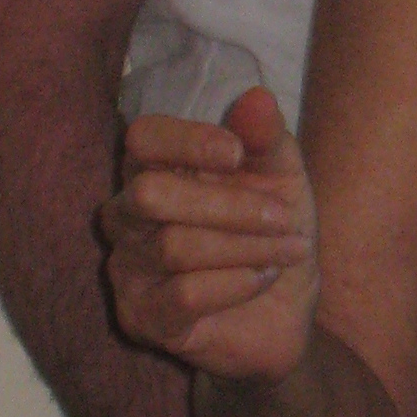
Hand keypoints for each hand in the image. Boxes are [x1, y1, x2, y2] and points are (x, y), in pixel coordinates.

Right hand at [102, 86, 317, 383]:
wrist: (284, 311)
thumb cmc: (271, 231)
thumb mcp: (283, 177)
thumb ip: (266, 138)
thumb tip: (257, 98)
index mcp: (155, 168)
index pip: (142, 138)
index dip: (185, 140)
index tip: (236, 154)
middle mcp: (127, 215)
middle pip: (150, 193)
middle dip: (229, 205)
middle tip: (282, 216)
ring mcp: (127, 269)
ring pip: (175, 246)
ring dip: (248, 246)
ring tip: (289, 249)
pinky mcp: (141, 318)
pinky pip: (185, 294)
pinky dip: (238, 282)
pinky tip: (264, 278)